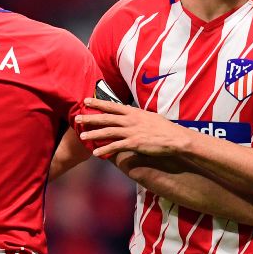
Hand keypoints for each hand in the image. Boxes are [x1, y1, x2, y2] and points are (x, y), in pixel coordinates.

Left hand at [76, 97, 192, 156]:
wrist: (175, 138)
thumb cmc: (164, 128)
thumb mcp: (149, 117)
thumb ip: (137, 116)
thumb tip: (130, 115)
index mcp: (133, 112)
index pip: (112, 106)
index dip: (98, 103)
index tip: (86, 100)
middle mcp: (130, 120)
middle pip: (106, 118)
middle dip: (90, 118)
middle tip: (77, 118)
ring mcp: (131, 131)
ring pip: (108, 132)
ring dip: (93, 134)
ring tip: (82, 137)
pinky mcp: (134, 143)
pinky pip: (116, 146)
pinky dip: (105, 149)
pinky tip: (95, 153)